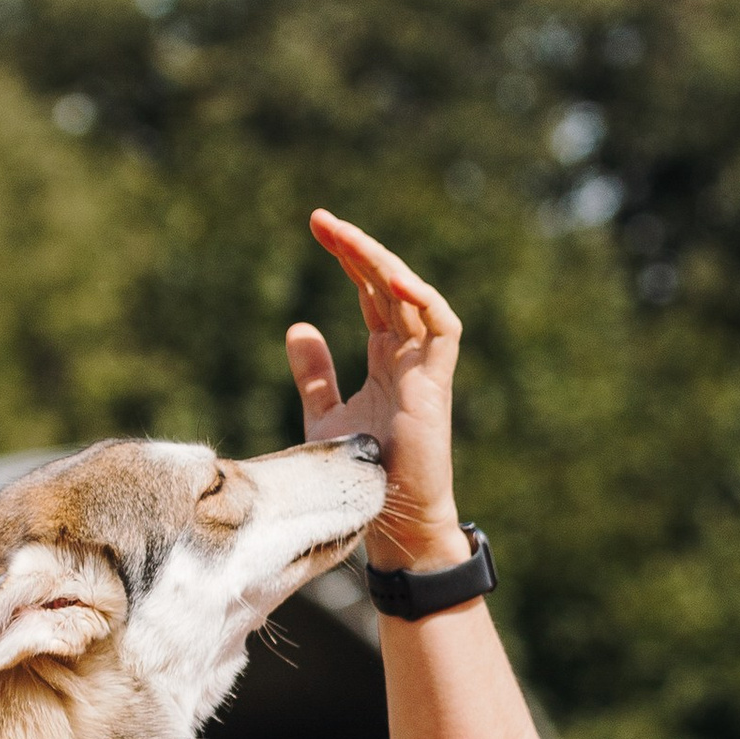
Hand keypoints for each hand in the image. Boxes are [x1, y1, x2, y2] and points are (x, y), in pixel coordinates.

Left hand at [289, 213, 463, 573]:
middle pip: (388, 285)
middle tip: (321, 219)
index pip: (370, 293)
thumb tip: (298, 326)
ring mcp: (425, 367)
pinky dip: (422, 300)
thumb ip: (315, 374)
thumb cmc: (361, 475)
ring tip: (345, 237)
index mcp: (388, 358)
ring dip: (380, 263)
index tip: (317, 228)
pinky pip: (442, 328)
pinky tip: (391, 279)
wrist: (390, 519)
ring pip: (412, 296)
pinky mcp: (436, 385)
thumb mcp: (325, 415)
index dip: (348, 258)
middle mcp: (410, 355)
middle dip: (357, 249)